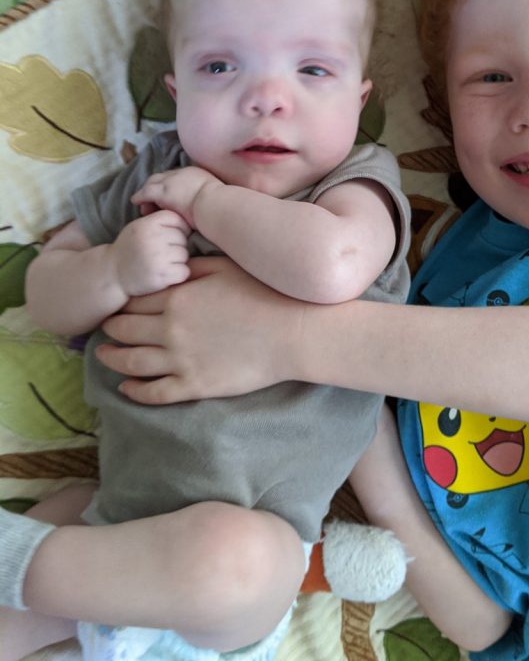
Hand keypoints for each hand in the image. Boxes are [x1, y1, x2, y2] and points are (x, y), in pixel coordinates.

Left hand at [96, 256, 305, 403]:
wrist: (293, 333)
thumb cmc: (266, 294)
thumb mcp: (227, 267)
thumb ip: (193, 267)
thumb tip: (170, 268)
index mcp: (177, 297)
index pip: (134, 299)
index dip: (122, 301)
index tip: (118, 303)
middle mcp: (171, 329)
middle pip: (125, 329)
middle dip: (111, 327)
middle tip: (105, 327)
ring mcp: (181, 360)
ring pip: (131, 361)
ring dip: (111, 357)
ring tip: (103, 355)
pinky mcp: (195, 385)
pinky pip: (154, 392)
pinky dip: (134, 391)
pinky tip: (126, 387)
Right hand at [112, 210, 190, 296]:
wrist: (113, 274)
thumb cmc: (130, 248)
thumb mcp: (139, 227)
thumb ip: (158, 221)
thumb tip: (188, 220)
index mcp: (146, 224)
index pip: (177, 219)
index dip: (178, 228)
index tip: (169, 237)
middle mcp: (152, 239)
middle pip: (183, 237)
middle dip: (176, 245)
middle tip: (161, 253)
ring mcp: (157, 258)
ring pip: (184, 254)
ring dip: (177, 260)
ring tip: (160, 263)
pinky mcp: (162, 276)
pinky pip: (184, 271)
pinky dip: (178, 274)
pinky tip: (165, 274)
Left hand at [131, 166, 221, 227]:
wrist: (216, 205)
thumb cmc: (221, 206)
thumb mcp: (218, 196)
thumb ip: (212, 196)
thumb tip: (214, 203)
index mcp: (197, 174)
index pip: (179, 177)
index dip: (171, 185)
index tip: (170, 196)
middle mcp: (182, 173)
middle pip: (164, 177)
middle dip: (158, 186)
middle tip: (155, 200)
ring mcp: (171, 181)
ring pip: (153, 183)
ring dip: (148, 193)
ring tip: (145, 205)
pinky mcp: (162, 191)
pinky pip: (146, 193)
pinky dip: (140, 196)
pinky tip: (136, 202)